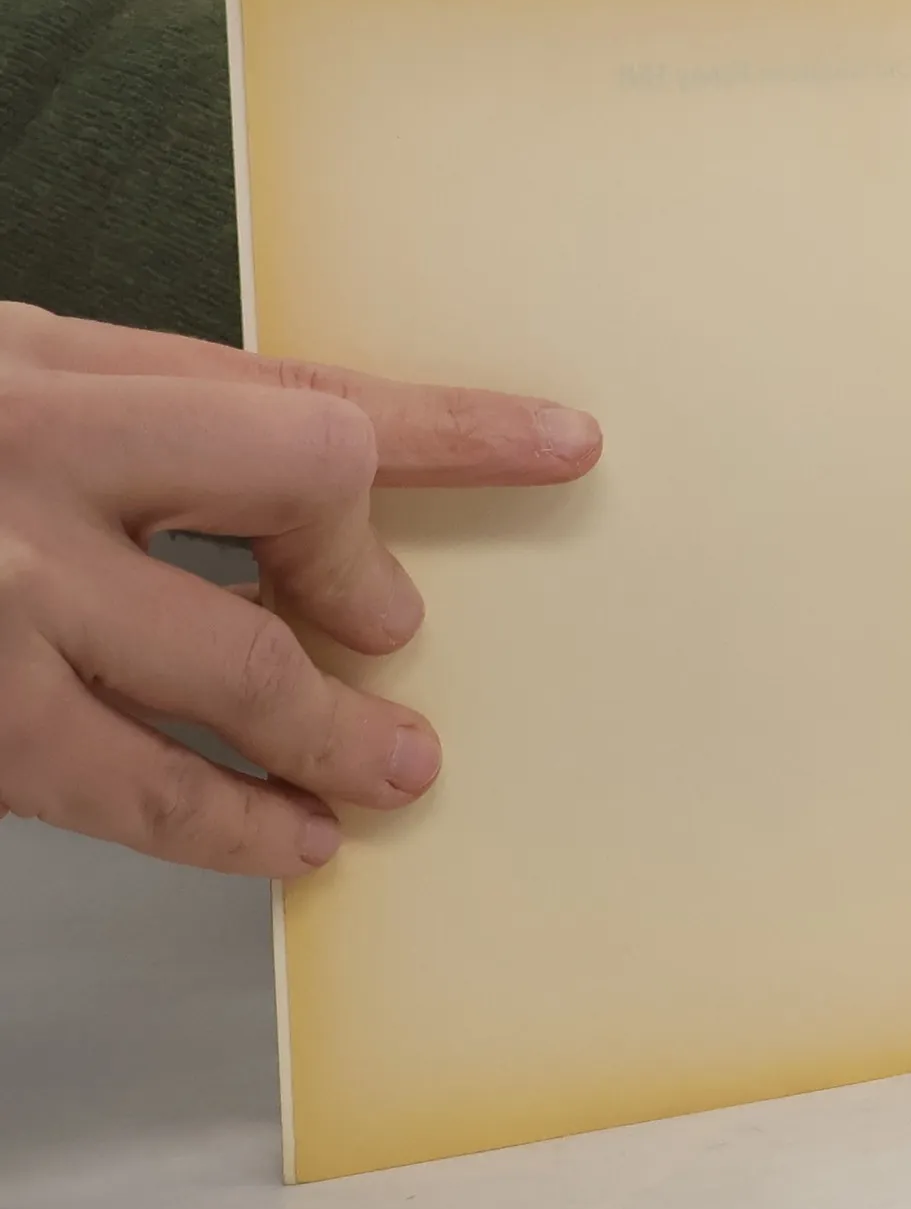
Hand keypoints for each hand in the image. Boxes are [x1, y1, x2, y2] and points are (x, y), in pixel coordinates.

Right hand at [0, 304, 601, 876]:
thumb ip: (124, 430)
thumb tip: (286, 501)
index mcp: (49, 370)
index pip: (296, 388)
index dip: (451, 428)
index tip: (557, 444)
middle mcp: (42, 454)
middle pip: (300, 477)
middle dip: (363, 563)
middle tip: (398, 629)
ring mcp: (8, 587)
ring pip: (246, 662)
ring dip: (337, 732)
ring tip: (394, 768)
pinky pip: (143, 785)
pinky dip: (232, 825)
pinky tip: (284, 837)